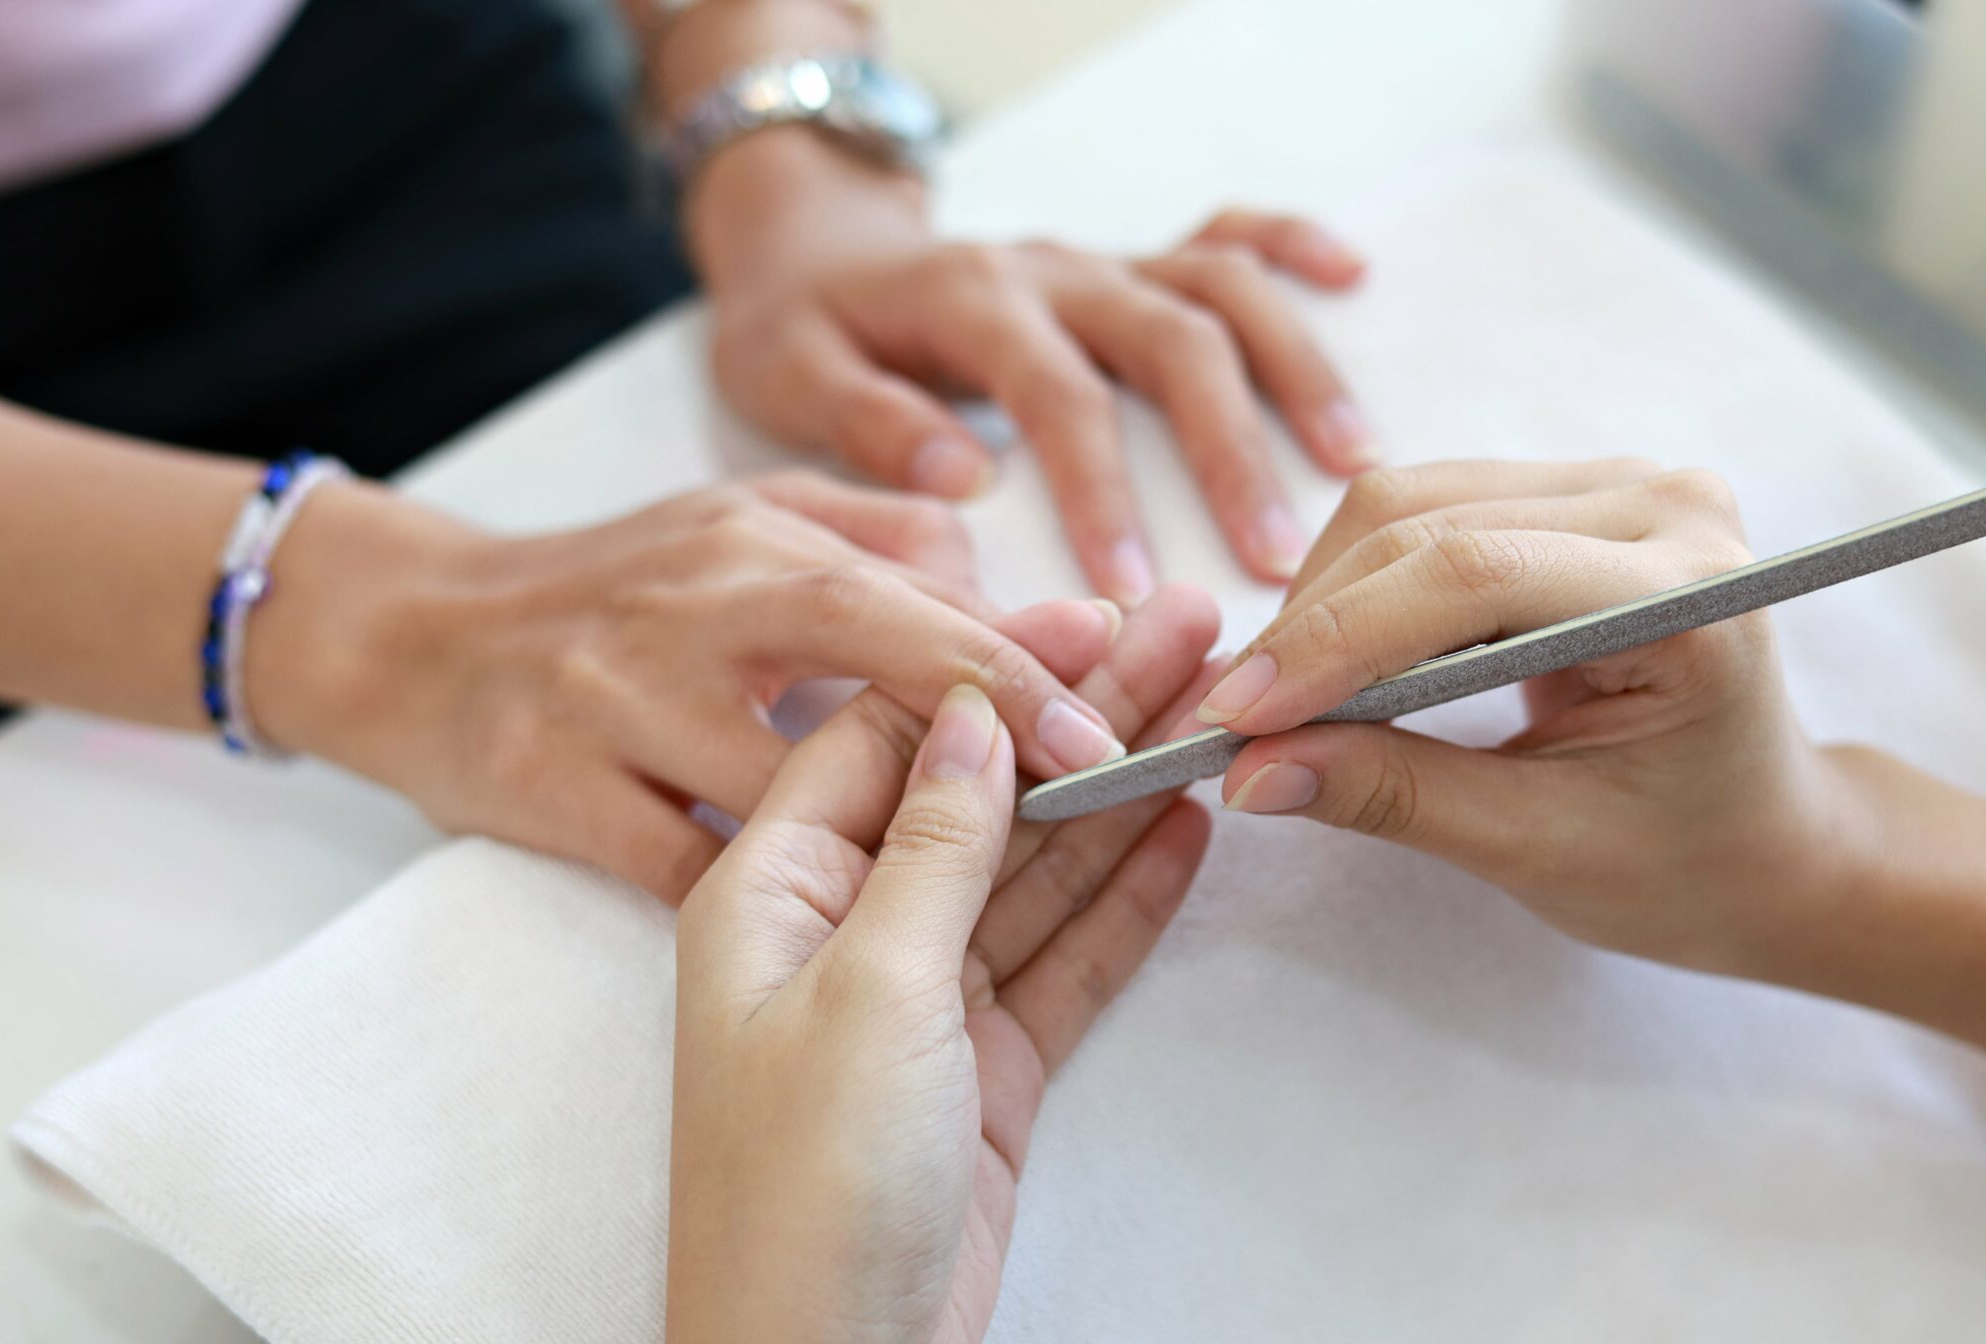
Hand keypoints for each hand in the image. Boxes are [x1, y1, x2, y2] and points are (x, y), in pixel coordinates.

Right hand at [247, 470, 1137, 901]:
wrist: (407, 636)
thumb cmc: (607, 585)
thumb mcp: (737, 522)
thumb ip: (870, 536)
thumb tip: (998, 559)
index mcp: (746, 549)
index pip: (902, 600)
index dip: (1011, 654)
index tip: (1116, 697)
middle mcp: (688, 621)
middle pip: (857, 668)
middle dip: (988, 719)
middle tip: (1106, 764)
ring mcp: (616, 712)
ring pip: (778, 789)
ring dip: (897, 836)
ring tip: (1012, 869)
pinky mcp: (557, 799)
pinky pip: (683, 869)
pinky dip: (769, 902)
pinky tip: (853, 943)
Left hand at [668, 586, 1220, 1343]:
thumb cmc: (804, 1184)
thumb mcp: (872, 986)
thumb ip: (935, 842)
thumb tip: (972, 707)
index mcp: (771, 889)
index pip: (887, 734)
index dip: (990, 665)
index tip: (1090, 613)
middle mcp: (842, 929)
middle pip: (977, 791)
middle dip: (1079, 712)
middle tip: (1187, 631)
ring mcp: (919, 1002)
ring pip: (1032, 869)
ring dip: (1118, 792)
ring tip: (1214, 704)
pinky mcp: (983, 1070)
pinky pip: (1063, 958)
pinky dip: (1125, 898)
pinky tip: (1186, 828)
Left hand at [689, 128, 1373, 600]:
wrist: (807, 244)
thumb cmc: (801, 328)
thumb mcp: (786, 374)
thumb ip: (867, 423)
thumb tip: (965, 480)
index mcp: (974, 303)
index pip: (1059, 399)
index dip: (1102, 494)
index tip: (1133, 588)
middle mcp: (1054, 271)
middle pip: (1170, 341)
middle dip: (1229, 450)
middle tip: (1272, 557)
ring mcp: (1100, 260)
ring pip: (1219, 289)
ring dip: (1293, 369)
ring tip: (1351, 463)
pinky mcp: (1126, 259)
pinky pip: (1223, 233)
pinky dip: (1291, 246)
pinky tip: (1354, 278)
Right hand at [1192, 459, 1871, 970]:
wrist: (1771, 843)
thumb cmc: (1687, 864)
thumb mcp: (1542, 850)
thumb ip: (1397, 796)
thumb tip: (1251, 770)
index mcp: (1690, 595)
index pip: (1473, 578)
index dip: (1337, 642)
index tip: (1236, 718)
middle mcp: (1663, 504)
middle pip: (1425, 523)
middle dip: (1310, 628)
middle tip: (1229, 725)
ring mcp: (1620, 485)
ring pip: (1408, 503)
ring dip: (1321, 601)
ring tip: (1272, 702)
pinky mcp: (1573, 494)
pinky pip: (1426, 510)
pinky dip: (1356, 586)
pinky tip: (1326, 664)